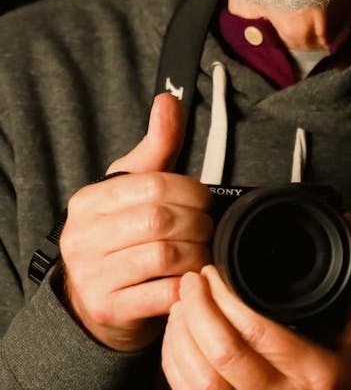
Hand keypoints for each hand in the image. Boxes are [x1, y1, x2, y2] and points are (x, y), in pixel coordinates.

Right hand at [59, 92, 212, 351]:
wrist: (93, 301)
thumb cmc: (120, 235)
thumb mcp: (131, 186)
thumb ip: (156, 146)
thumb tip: (167, 100)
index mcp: (89, 201)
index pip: (153, 185)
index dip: (190, 190)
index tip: (205, 199)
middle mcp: (83, 237)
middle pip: (160, 220)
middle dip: (197, 223)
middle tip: (208, 227)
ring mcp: (93, 276)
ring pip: (164, 256)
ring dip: (196, 253)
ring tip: (203, 251)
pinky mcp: (109, 309)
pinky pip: (163, 294)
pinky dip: (187, 284)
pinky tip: (193, 278)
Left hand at [162, 215, 350, 389]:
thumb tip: (346, 225)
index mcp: (318, 373)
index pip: (257, 333)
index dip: (224, 298)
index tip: (213, 272)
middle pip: (221, 358)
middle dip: (196, 310)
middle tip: (192, 281)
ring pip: (200, 383)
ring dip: (182, 338)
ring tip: (183, 306)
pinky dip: (178, 365)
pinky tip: (182, 339)